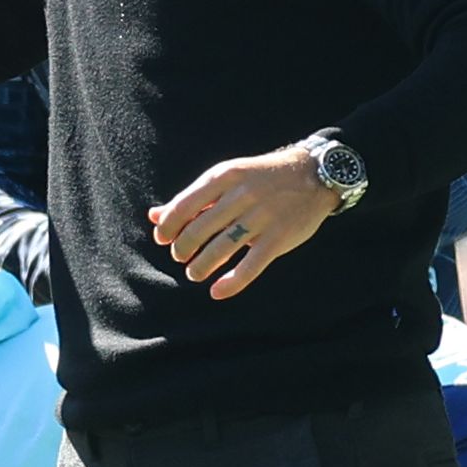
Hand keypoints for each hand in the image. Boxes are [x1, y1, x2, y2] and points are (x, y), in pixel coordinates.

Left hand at [147, 143, 340, 298]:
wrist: (313, 174)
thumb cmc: (260, 178)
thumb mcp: (227, 178)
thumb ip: (192, 199)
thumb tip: (153, 216)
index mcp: (225, 176)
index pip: (185, 205)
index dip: (168, 227)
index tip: (163, 240)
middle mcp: (242, 195)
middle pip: (200, 230)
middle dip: (183, 249)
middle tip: (181, 257)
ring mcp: (263, 217)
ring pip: (222, 248)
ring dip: (201, 266)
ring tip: (195, 273)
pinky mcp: (280, 238)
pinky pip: (251, 265)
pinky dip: (232, 282)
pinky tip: (217, 292)